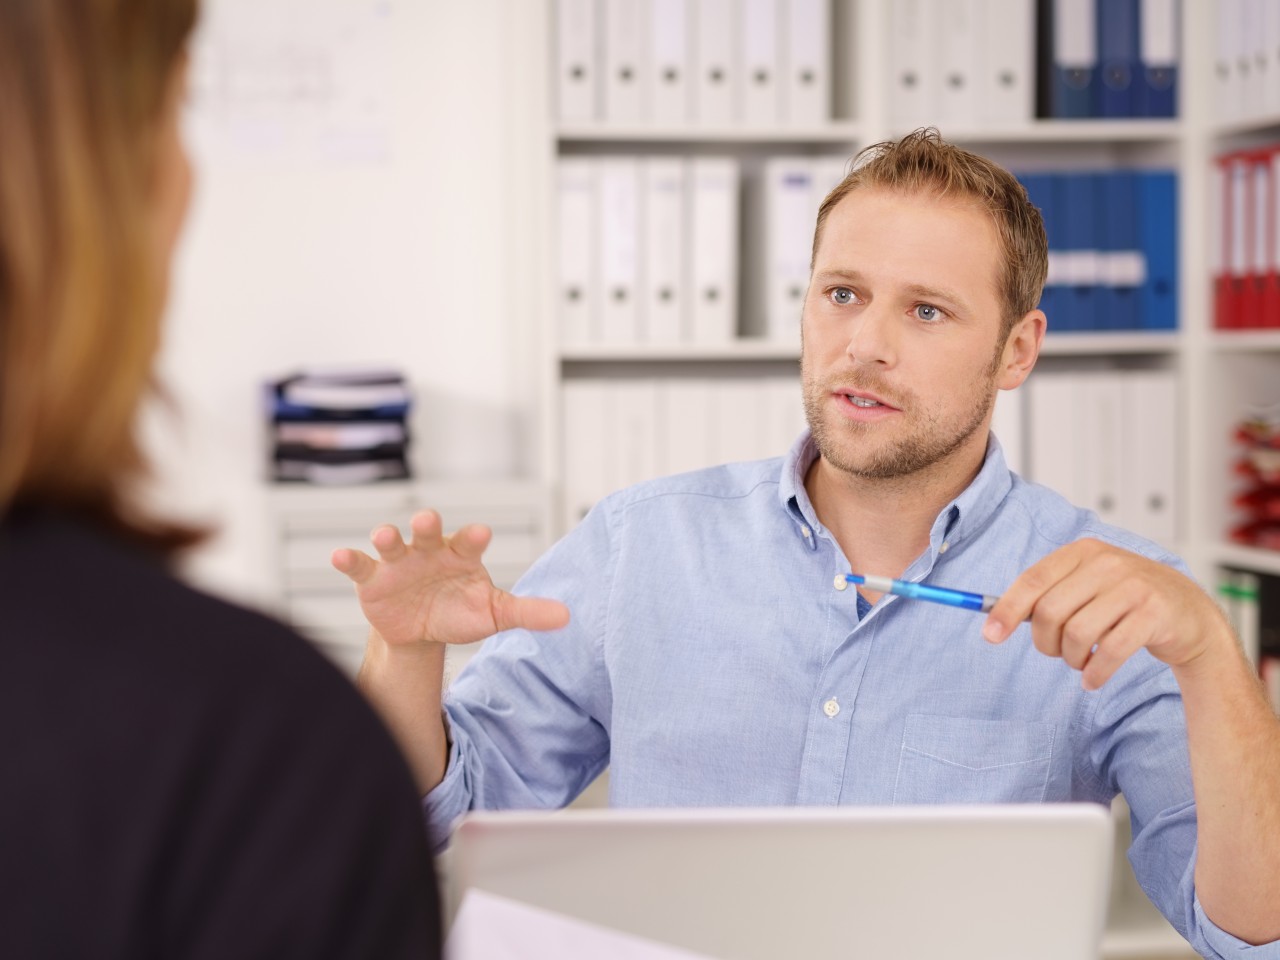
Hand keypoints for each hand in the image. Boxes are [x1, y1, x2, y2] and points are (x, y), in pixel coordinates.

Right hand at [331, 509, 569, 647]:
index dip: (474, 537)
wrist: (422, 630)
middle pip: (428, 532)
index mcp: (461, 555)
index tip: (481, 533)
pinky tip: (339, 556)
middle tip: (428, 520)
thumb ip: (526, 612)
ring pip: (392, 543)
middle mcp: (429, 551)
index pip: (469, 541)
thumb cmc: (461, 611)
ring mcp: (399, 562)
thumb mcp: (494, 614)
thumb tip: (568, 617)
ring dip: (386, 536)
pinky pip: (360, 566)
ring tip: (384, 536)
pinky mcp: (373, 579)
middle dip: (427, 525)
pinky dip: (350, 560)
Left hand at [982, 539, 1231, 689]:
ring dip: (1072, 659)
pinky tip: (1093, 679)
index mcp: (1083, 552)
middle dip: (1045, 642)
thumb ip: (1048, 595)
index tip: (990, 636)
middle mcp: (1107, 563)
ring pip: (1077, 633)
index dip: (1006, 610)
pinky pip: (1110, 652)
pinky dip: (1095, 673)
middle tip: (1057, 653)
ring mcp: (1134, 586)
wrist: (1190, 613)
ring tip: (1080, 662)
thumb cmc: (1127, 601)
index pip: (1032, 580)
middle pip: (1049, 611)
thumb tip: (995, 620)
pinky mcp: (1154, 614)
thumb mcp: (1087, 585)